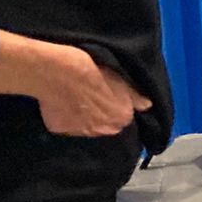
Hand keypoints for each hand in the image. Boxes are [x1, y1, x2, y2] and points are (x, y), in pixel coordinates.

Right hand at [31, 43, 148, 137]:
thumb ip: (134, 95)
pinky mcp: (58, 130)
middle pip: (105, 124)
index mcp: (121, 117)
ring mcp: (80, 133)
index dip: (116, 105)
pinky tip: (61, 102)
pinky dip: (64, 116)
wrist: (54, 72)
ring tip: (75, 98)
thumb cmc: (90, 68)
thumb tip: (147, 105)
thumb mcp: (118, 76)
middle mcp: (103, 130)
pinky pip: (65, 125)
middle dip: (101, 114)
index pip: (124, 116)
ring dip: (83, 117)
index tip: (108, 94)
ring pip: (86, 126)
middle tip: (92, 96)